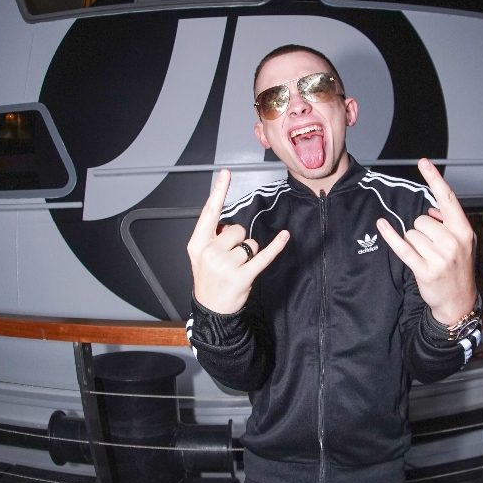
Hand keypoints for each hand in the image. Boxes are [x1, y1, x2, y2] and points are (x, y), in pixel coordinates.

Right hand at [187, 169, 289, 313]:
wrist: (211, 309)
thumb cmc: (208, 279)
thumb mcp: (200, 256)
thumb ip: (211, 236)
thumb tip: (228, 225)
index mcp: (197, 244)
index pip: (209, 213)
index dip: (219, 192)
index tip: (226, 174)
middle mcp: (210, 253)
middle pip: (237, 229)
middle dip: (238, 240)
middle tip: (230, 259)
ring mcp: (226, 266)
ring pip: (250, 244)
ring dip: (249, 254)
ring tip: (237, 268)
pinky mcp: (243, 277)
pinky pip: (263, 256)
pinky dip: (276, 246)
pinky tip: (285, 236)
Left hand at [377, 158, 476, 325]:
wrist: (459, 301)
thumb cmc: (458, 268)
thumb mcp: (463, 243)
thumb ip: (449, 223)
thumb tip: (430, 208)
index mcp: (463, 231)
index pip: (448, 199)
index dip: (435, 179)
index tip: (423, 162)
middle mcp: (453, 242)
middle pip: (422, 219)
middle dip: (421, 230)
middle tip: (431, 247)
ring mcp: (439, 257)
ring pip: (412, 233)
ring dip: (414, 242)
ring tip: (427, 256)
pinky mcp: (424, 270)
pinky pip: (402, 247)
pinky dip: (390, 236)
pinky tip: (381, 225)